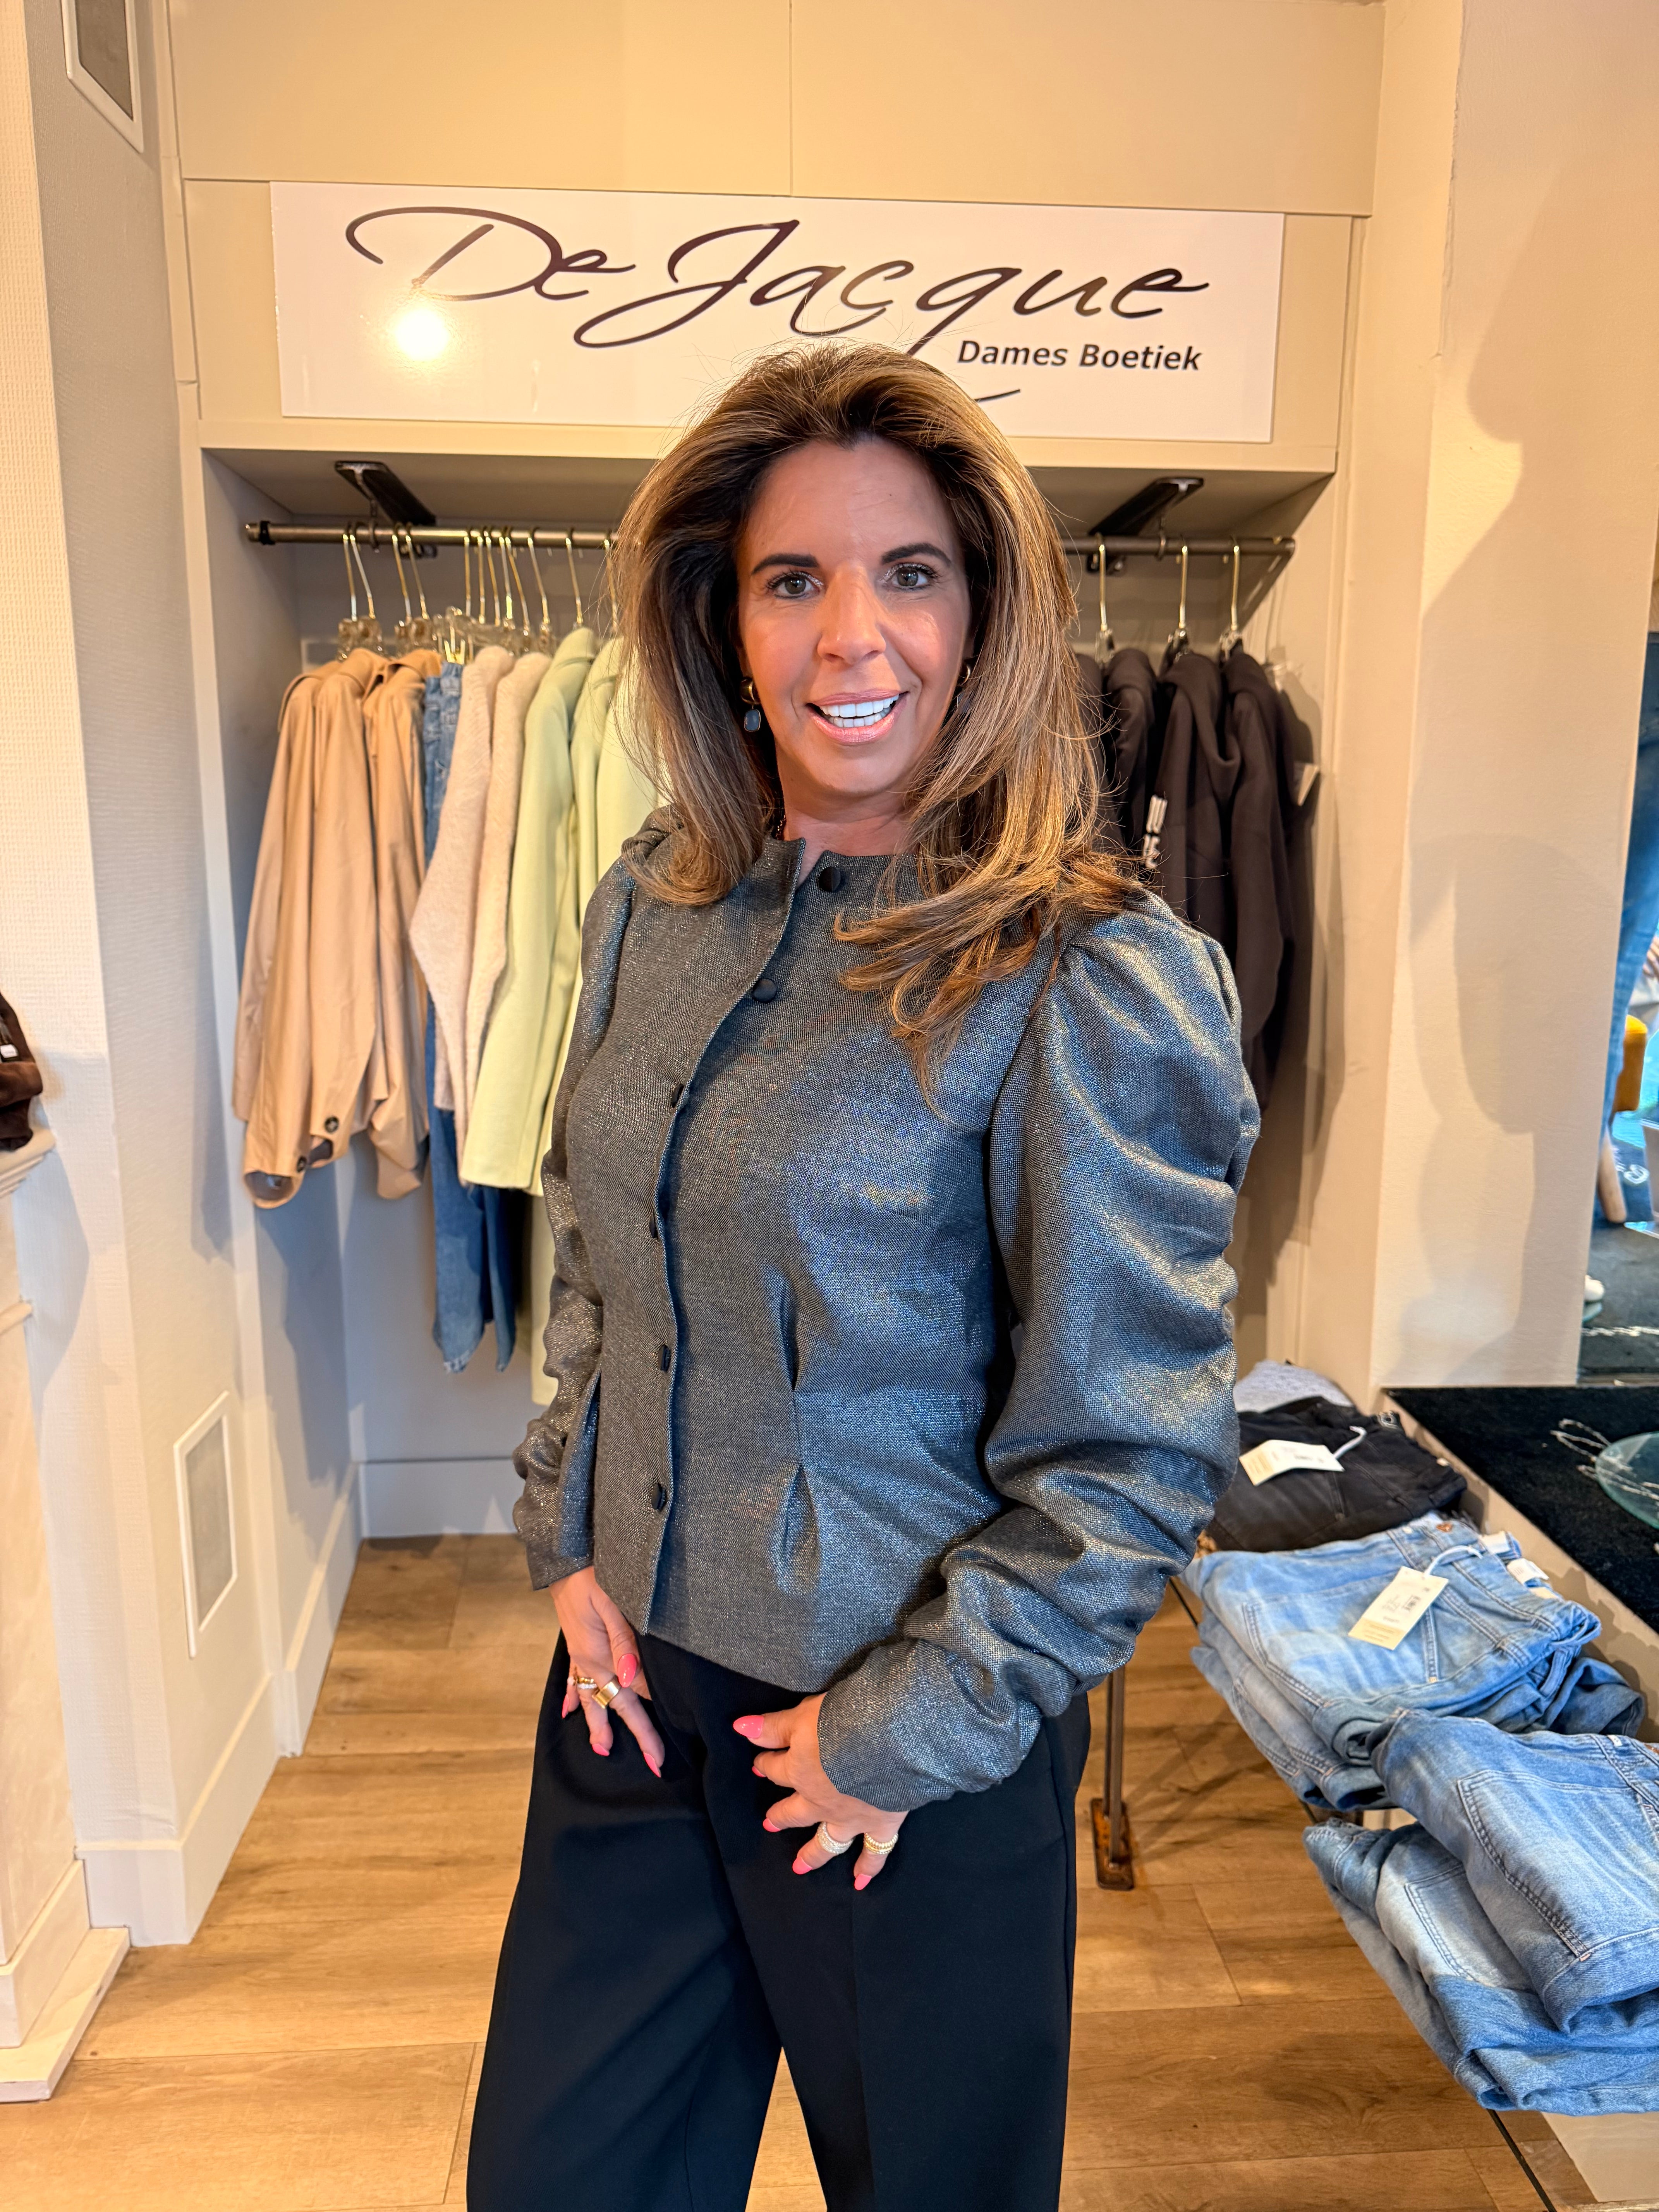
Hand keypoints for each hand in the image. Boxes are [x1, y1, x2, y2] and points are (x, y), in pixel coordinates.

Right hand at [551, 1566, 664, 1775]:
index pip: (630, 1700)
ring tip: (602, 1748)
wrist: (565, 1558)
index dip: (647, 1727)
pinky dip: (571, 1696)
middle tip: (651, 1763)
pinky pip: (572, 1678)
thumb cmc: (594, 1576)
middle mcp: (589, 1661)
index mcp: (600, 1656)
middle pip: (613, 1705)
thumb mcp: (613, 1604)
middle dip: (632, 1734)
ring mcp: (581, 1654)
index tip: (661, 1754)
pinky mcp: (576, 1644)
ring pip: (590, 1697)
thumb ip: (624, 1642)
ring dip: (598, 1723)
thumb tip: (632, 1679)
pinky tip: (567, 1711)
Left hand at [734, 1694, 905, 1890]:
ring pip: (827, 1842)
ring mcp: (850, 1818)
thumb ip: (773, 1726)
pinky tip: (859, 1883)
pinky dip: (867, 1869)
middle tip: (769, 1822)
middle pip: (794, 1813)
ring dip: (813, 1855)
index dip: (766, 1764)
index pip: (775, 1768)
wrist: (888, 1742)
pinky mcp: (881, 1824)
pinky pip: (874, 1853)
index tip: (760, 1762)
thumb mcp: (802, 1715)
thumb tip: (739, 1728)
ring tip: (800, 1866)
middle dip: (780, 1817)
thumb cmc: (843, 1722)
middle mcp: (820, 1801)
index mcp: (800, 1772)